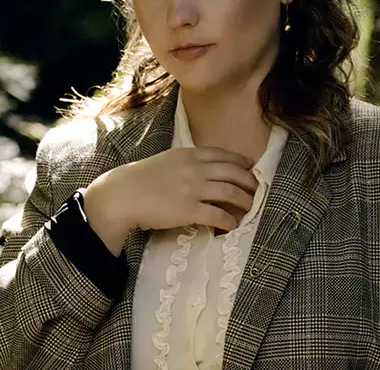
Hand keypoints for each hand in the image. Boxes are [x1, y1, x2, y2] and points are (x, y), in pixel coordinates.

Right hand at [82, 147, 258, 255]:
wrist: (122, 195)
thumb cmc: (140, 180)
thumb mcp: (166, 161)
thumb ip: (186, 162)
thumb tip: (203, 169)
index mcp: (189, 154)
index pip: (223, 155)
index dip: (241, 161)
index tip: (250, 167)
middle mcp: (195, 169)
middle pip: (233, 172)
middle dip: (249, 181)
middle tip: (257, 189)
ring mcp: (193, 189)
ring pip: (230, 192)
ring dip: (245, 201)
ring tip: (250, 207)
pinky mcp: (190, 210)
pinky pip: (218, 214)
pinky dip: (230, 220)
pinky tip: (233, 225)